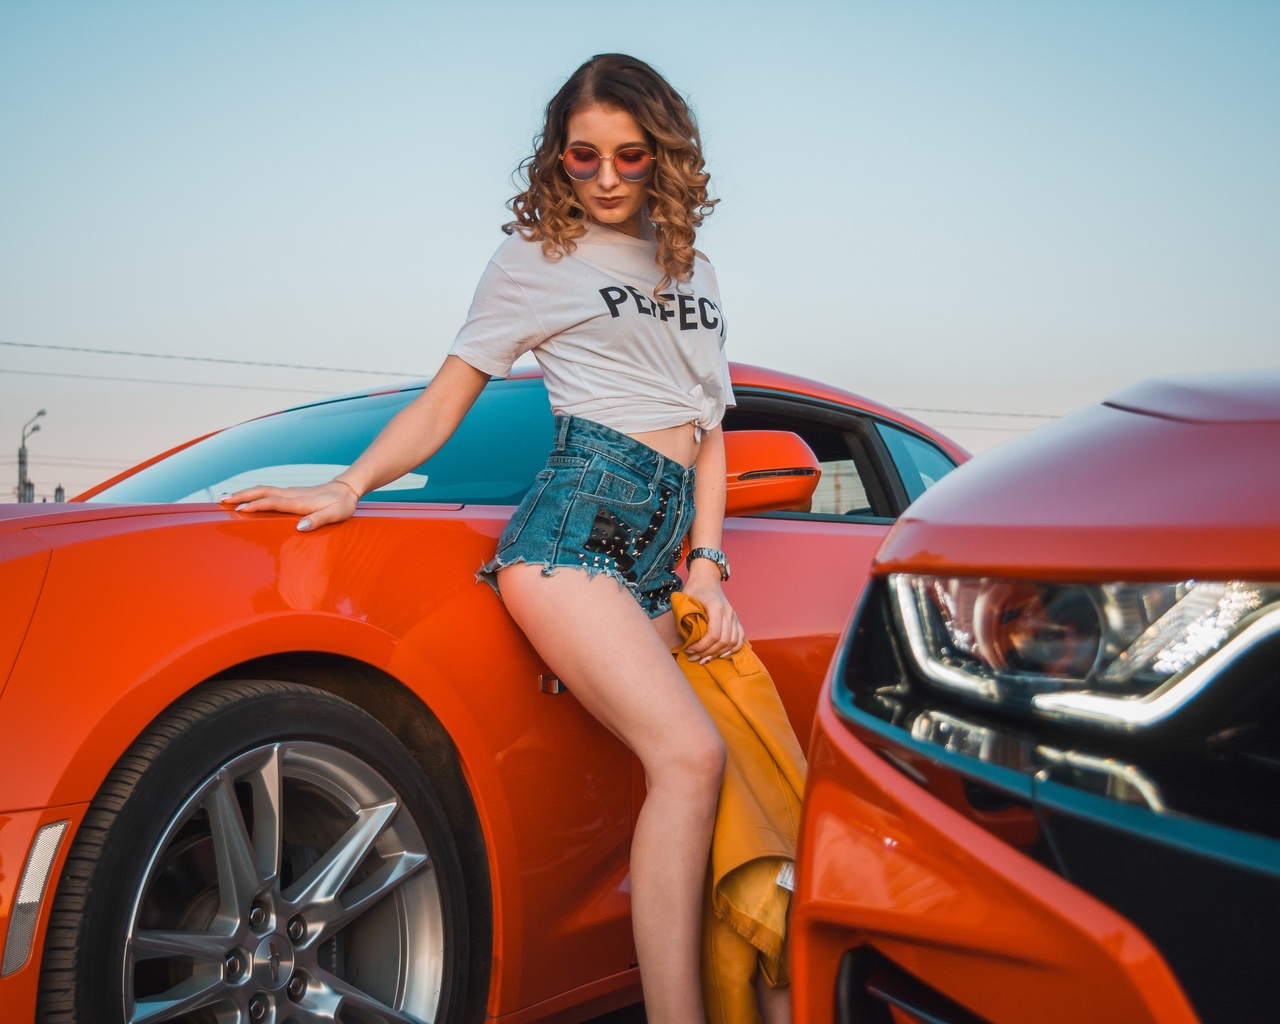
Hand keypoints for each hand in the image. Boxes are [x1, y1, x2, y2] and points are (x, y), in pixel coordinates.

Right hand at [220, 479, 359, 531]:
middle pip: (262, 492)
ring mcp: (290, 492)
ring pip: (263, 490)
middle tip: (222, 500)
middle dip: (242, 495)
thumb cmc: (342, 504)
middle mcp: (292, 494)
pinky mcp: (290, 493)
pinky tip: (246, 498)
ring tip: (226, 498)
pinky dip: (254, 494)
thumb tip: (300, 528)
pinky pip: (268, 492)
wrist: (347, 489)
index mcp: (300, 501)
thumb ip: (318, 520)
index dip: (257, 505)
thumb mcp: (336, 515)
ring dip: (244, 493)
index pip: (273, 502)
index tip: (240, 509)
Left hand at [682, 561, 744, 662]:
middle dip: (707, 653)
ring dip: (718, 654)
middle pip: (723, 641)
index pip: (713, 635)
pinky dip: (733, 649)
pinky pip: (740, 638)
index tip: (689, 649)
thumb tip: (684, 640)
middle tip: (693, 657)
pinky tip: (721, 654)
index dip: (701, 646)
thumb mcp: (685, 601)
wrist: (707, 579)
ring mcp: (734, 617)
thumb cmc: (694, 590)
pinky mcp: (736, 620)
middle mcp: (728, 613)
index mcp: (716, 608)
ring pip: (733, 642)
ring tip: (704, 658)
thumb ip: (684, 618)